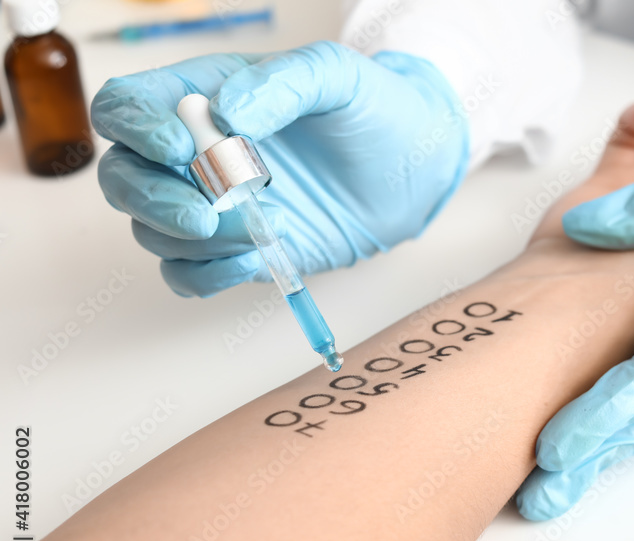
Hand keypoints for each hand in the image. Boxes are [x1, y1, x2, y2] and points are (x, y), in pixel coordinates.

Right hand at [93, 42, 468, 296]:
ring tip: (268, 228)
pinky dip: (211, 275)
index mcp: (203, 96)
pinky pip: (188, 274)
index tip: (178, 146)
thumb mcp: (339, 78)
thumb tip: (227, 113)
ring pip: (154, 233)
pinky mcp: (237, 249)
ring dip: (198, 241)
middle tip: (207, 215)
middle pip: (124, 178)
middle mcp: (196, 154)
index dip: (135, 127)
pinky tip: (260, 257)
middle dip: (154, 201)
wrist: (415, 173)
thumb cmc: (375, 112)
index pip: (127, 107)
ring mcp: (214, 206)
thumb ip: (285, 82)